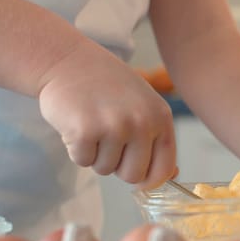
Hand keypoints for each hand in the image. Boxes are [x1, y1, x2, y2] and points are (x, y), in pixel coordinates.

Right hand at [38, 39, 176, 189]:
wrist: (69, 61)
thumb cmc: (109, 87)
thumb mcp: (144, 106)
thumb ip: (157, 140)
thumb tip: (171, 176)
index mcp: (161, 118)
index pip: (164, 170)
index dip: (149, 179)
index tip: (137, 176)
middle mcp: (141, 122)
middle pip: (132, 176)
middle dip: (117, 165)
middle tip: (107, 138)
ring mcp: (114, 126)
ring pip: (105, 169)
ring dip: (95, 154)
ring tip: (93, 124)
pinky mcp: (84, 131)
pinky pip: (82, 161)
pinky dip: (76, 149)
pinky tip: (77, 123)